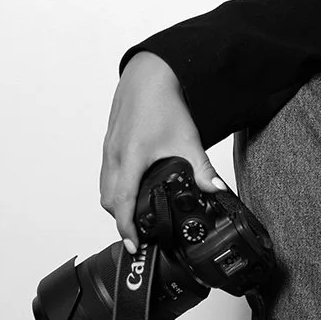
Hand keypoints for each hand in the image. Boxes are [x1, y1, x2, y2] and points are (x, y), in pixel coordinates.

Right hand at [100, 51, 226, 252]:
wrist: (148, 75)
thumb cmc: (163, 103)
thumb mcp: (188, 139)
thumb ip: (202, 168)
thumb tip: (216, 189)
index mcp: (132, 157)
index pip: (122, 202)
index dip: (126, 227)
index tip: (133, 244)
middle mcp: (115, 155)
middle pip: (108, 200)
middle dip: (121, 220)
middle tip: (139, 232)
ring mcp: (109, 149)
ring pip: (104, 187)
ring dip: (116, 205)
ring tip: (135, 215)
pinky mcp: (109, 143)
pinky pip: (105, 174)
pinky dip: (113, 188)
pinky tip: (131, 189)